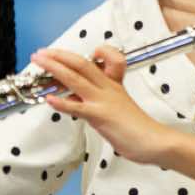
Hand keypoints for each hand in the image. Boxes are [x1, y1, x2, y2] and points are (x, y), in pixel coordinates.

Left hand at [32, 46, 179, 168]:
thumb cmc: (138, 128)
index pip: (102, 59)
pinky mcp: (101, 117)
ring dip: (54, 68)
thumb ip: (99, 99)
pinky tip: (49, 99)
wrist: (155, 142)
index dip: (84, 53)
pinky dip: (62, 102)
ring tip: (39, 62)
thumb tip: (77, 99)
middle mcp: (107, 89)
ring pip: (76, 79)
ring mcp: (104, 101)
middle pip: (81, 64)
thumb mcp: (118, 106)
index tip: (71, 53)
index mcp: (113, 84)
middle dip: (58, 56)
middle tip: (41, 52)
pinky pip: (78, 108)